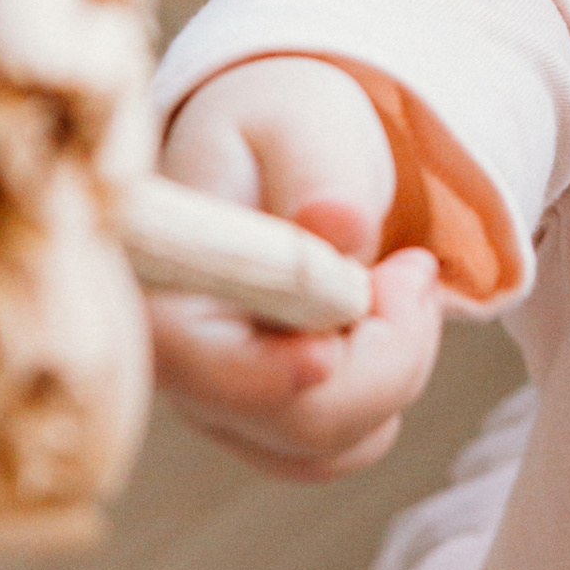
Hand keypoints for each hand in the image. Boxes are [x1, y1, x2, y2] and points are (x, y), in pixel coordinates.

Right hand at [147, 57, 443, 479]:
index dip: (268, 376)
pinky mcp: (261, 423)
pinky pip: (346, 446)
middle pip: (294, 421)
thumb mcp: (298, 124)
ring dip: (395, 364)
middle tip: (413, 265)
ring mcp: (215, 404)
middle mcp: (173, 364)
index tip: (327, 352)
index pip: (199, 365)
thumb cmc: (276, 130)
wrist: (274, 153)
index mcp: (156, 283)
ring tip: (397, 274)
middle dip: (385, 352)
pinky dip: (387, 386)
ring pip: (331, 443)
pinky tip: (384, 316)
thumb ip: (318, 173)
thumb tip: (335, 223)